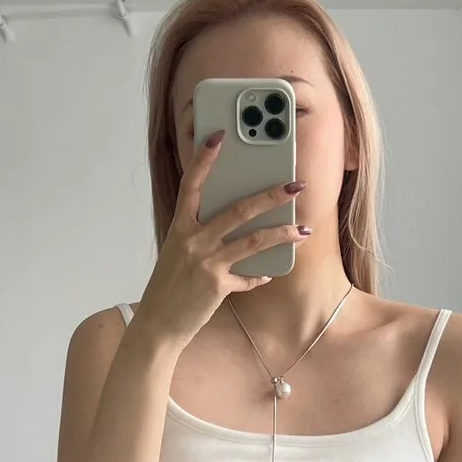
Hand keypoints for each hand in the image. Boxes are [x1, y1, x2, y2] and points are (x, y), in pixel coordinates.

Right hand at [133, 131, 310, 351]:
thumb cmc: (168, 287)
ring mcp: (206, 263)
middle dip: (271, 196)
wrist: (158, 324)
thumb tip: (232, 224)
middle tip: (294, 186)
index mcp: (180, 227)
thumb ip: (200, 236)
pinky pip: (248, 276)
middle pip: (238, 210)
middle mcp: (192, 240)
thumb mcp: (178, 253)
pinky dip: (260, 274)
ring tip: (303, 229)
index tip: (218, 137)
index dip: (204, 160)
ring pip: (253, 240)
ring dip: (282, 233)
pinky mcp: (218, 285)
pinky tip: (269, 272)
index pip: (192, 185)